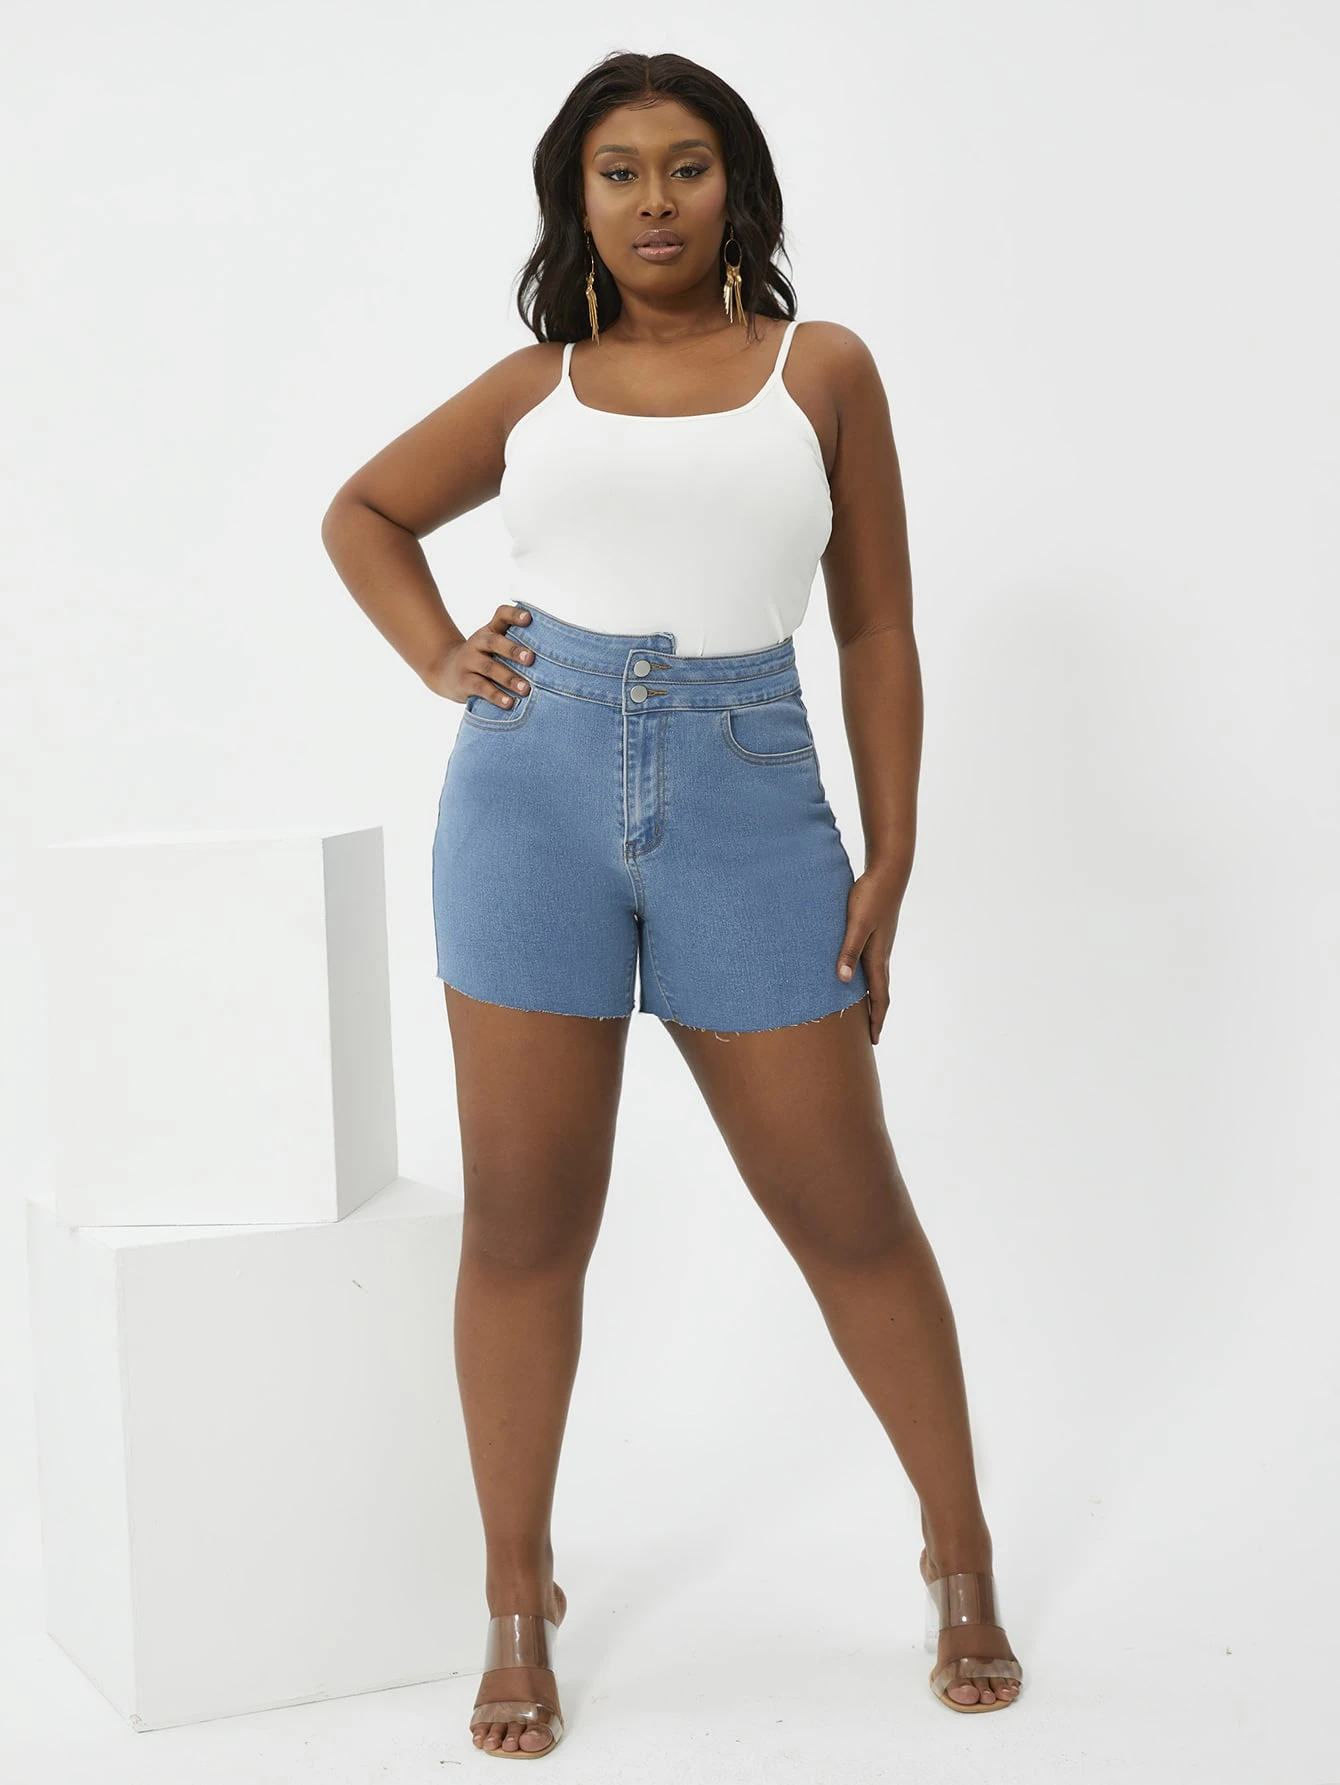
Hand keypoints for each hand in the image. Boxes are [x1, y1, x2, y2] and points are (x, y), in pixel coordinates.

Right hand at [428, 605, 532, 707]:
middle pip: (494, 642)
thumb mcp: (493, 646)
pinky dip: (496, 695)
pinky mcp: (463, 681)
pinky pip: (481, 687)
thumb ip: (514, 644)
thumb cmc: (481, 658)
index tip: (529, 618)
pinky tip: (509, 703)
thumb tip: (554, 654)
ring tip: (526, 689)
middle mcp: (478, 643)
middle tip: (531, 658)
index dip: (514, 615)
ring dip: (509, 678)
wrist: (444, 670)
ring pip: (489, 667)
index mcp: (490, 631)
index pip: (500, 615)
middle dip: (513, 650)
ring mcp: (469, 661)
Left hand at [835, 866, 905, 1044]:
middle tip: (870, 1035)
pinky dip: (866, 979)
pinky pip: (872, 965)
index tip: (873, 1041)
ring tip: (863, 1012)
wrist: (889, 872)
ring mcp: (881, 945)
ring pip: (876, 979)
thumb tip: (843, 980)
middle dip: (876, 1015)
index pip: (879, 997)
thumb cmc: (870, 897)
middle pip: (880, 993)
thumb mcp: (856, 924)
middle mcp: (881, 955)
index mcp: (877, 957)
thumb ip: (849, 950)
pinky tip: (856, 976)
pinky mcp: (877, 934)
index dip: (876, 1020)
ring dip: (872, 999)